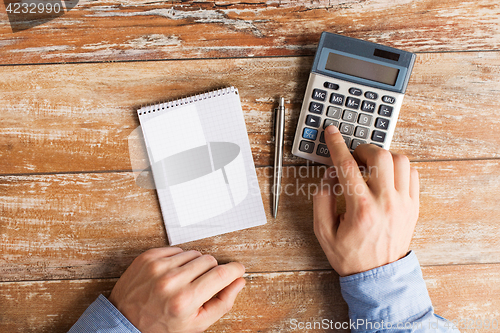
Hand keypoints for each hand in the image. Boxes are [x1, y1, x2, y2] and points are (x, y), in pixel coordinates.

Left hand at [108, 247, 245, 332]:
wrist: (125, 321)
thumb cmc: (163, 326)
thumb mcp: (197, 324)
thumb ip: (222, 303)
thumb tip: (238, 281)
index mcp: (185, 301)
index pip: (221, 274)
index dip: (235, 270)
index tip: (238, 270)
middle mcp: (171, 281)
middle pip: (209, 260)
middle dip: (212, 271)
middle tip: (203, 285)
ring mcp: (158, 267)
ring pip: (194, 253)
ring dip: (195, 265)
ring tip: (186, 281)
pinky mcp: (148, 257)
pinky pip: (177, 249)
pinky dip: (180, 260)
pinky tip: (173, 274)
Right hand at [313, 125, 418, 275]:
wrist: (378, 277)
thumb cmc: (350, 256)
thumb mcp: (323, 231)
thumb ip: (322, 198)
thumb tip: (329, 173)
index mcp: (361, 208)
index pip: (347, 166)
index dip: (336, 144)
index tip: (331, 132)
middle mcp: (386, 203)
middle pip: (379, 156)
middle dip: (362, 149)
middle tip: (353, 157)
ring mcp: (404, 204)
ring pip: (401, 161)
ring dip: (383, 156)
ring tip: (370, 166)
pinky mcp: (413, 207)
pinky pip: (413, 174)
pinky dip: (399, 167)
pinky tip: (386, 175)